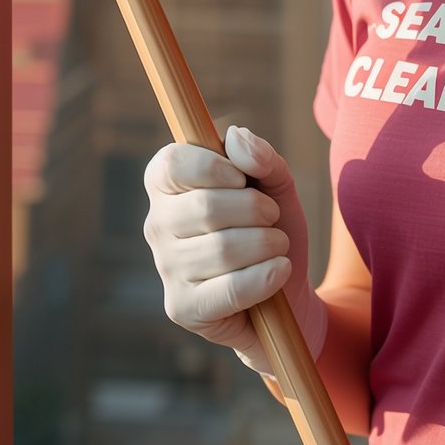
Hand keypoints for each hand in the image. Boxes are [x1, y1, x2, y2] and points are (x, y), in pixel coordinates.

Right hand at [142, 122, 327, 377]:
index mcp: (168, 186)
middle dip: (256, 209)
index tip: (243, 179)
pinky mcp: (182, 307)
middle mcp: (158, 225)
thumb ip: (261, 156)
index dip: (213, 167)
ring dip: (267, 244)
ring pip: (221, 249)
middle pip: (205, 207)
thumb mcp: (277, 186)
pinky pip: (229, 289)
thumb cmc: (271, 230)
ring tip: (277, 247)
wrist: (287, 292)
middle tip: (272, 217)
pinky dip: (266, 278)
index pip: (171, 164)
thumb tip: (235, 137)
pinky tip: (279, 272)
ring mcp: (166, 269)